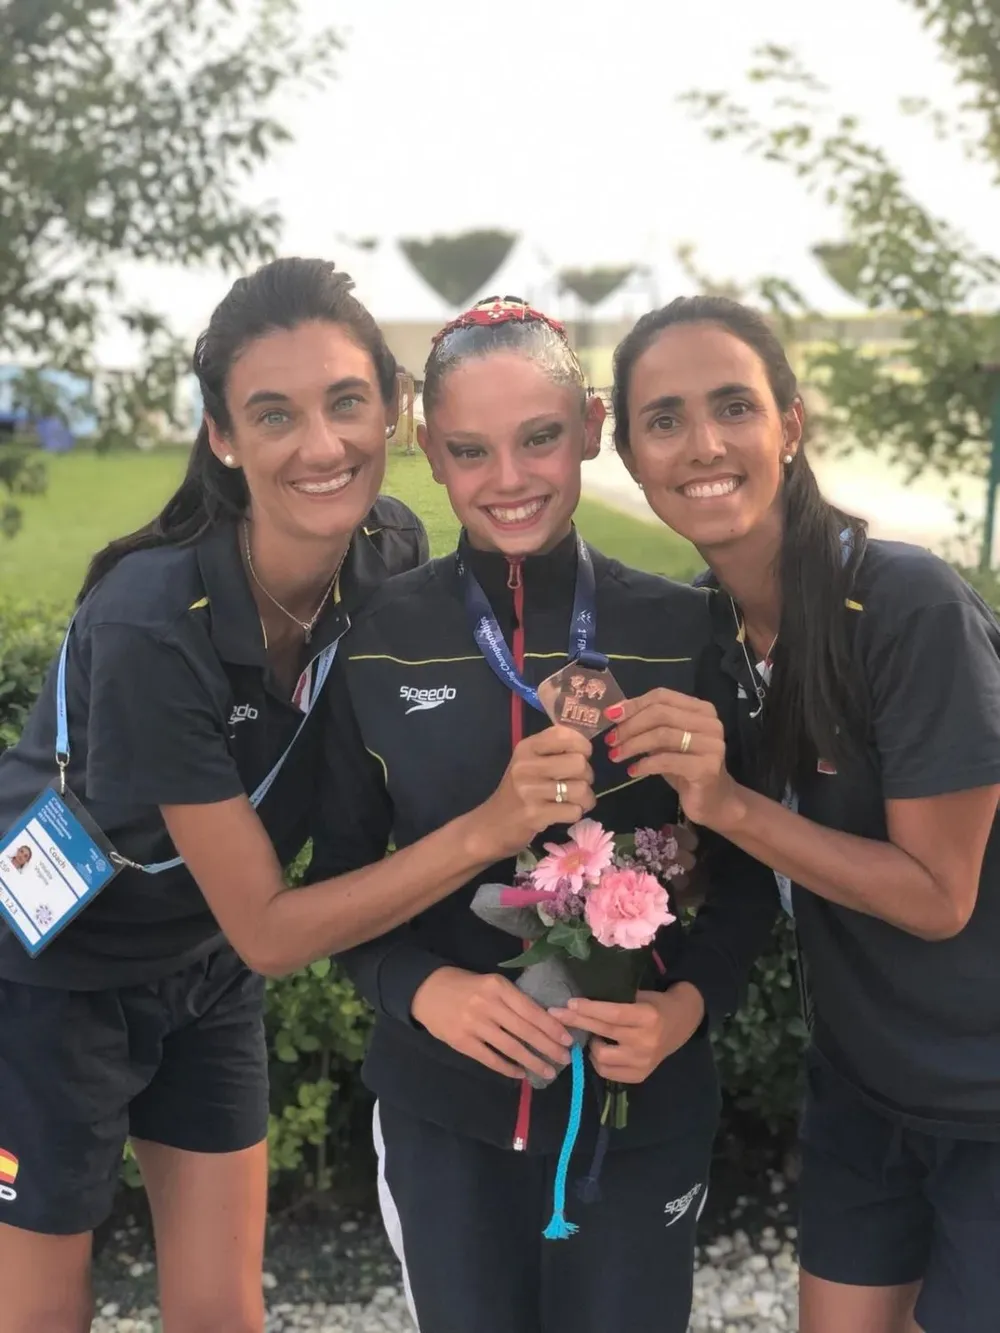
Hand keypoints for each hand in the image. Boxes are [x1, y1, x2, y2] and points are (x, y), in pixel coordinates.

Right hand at [411, 967, 573, 1080]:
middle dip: (548, 1048)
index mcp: (498, 987)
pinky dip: (508, 1068)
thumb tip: (544, 1022)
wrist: (427, 990)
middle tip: (564, 1060)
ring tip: (547, 1072)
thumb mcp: (491, 984)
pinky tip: (520, 1073)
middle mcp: (488, 1005)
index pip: (531, 1010)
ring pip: (511, 1048)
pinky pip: (490, 1058)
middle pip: (525, 1031)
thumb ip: (513, 1001)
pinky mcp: (462, 1042)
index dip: (551, 1027)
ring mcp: (474, 1024)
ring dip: (532, 1062)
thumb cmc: (466, 986)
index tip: (567, 1040)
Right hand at [473, 725, 595, 860]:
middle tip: (577, 783)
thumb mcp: (528, 762)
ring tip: (575, 801)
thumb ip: (553, 749)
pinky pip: (574, 811)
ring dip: (585, 798)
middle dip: (587, 776)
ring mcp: (529, 791)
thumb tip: (586, 746)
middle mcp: (526, 766)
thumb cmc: (517, 791)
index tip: (581, 756)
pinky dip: (575, 813)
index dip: (582, 745)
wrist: (492, 825)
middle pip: (579, 763)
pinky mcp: (535, 815)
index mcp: (526, 748)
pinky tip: (564, 813)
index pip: (564, 735)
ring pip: (581, 789)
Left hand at [549, 983, 706, 1083]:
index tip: (568, 1004)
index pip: (612, 1015)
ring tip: (593, 1035)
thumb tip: (580, 1002)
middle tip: (557, 1014)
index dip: (588, 1010)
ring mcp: (643, 1062)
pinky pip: (608, 1072)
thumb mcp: (640, 996)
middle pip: (603, 1033)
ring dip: (590, 1045)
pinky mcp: (640, 1076)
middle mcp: (646, 1042)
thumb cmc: (656, 1004)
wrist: (682, 1023)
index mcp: (648, 1017)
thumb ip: (616, 1001)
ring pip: (601, 1058)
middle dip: (577, 1023)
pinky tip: (601, 1048)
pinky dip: (599, 1061)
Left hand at [604, 690, 743, 829]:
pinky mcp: (706, 768)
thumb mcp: (666, 742)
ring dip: (633, 745)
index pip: (662, 696)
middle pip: (660, 713)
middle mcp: (710, 723)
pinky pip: (667, 760)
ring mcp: (711, 745)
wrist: (714, 801)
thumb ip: (649, 725)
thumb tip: (615, 713)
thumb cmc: (686, 768)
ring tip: (616, 756)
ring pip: (662, 735)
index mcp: (701, 709)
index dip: (633, 704)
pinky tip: (632, 771)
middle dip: (630, 726)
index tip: (609, 716)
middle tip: (610, 740)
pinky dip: (645, 764)